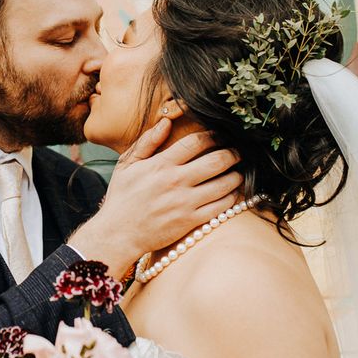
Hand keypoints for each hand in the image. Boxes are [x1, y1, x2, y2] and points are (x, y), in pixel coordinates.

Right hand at [69, 119, 242, 277]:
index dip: (213, 135)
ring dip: (236, 175)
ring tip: (238, 172)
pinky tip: (232, 193)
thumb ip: (146, 142)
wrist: (118, 234)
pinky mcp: (190, 221)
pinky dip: (232, 198)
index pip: (196, 142)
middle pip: (217, 160)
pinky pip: (221, 207)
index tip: (221, 134)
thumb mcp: (126, 165)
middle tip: (237, 152)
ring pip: (224, 184)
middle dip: (233, 153)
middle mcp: (175, 181)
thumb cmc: (121, 198)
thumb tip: (166, 122)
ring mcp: (185, 203)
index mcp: (160, 165)